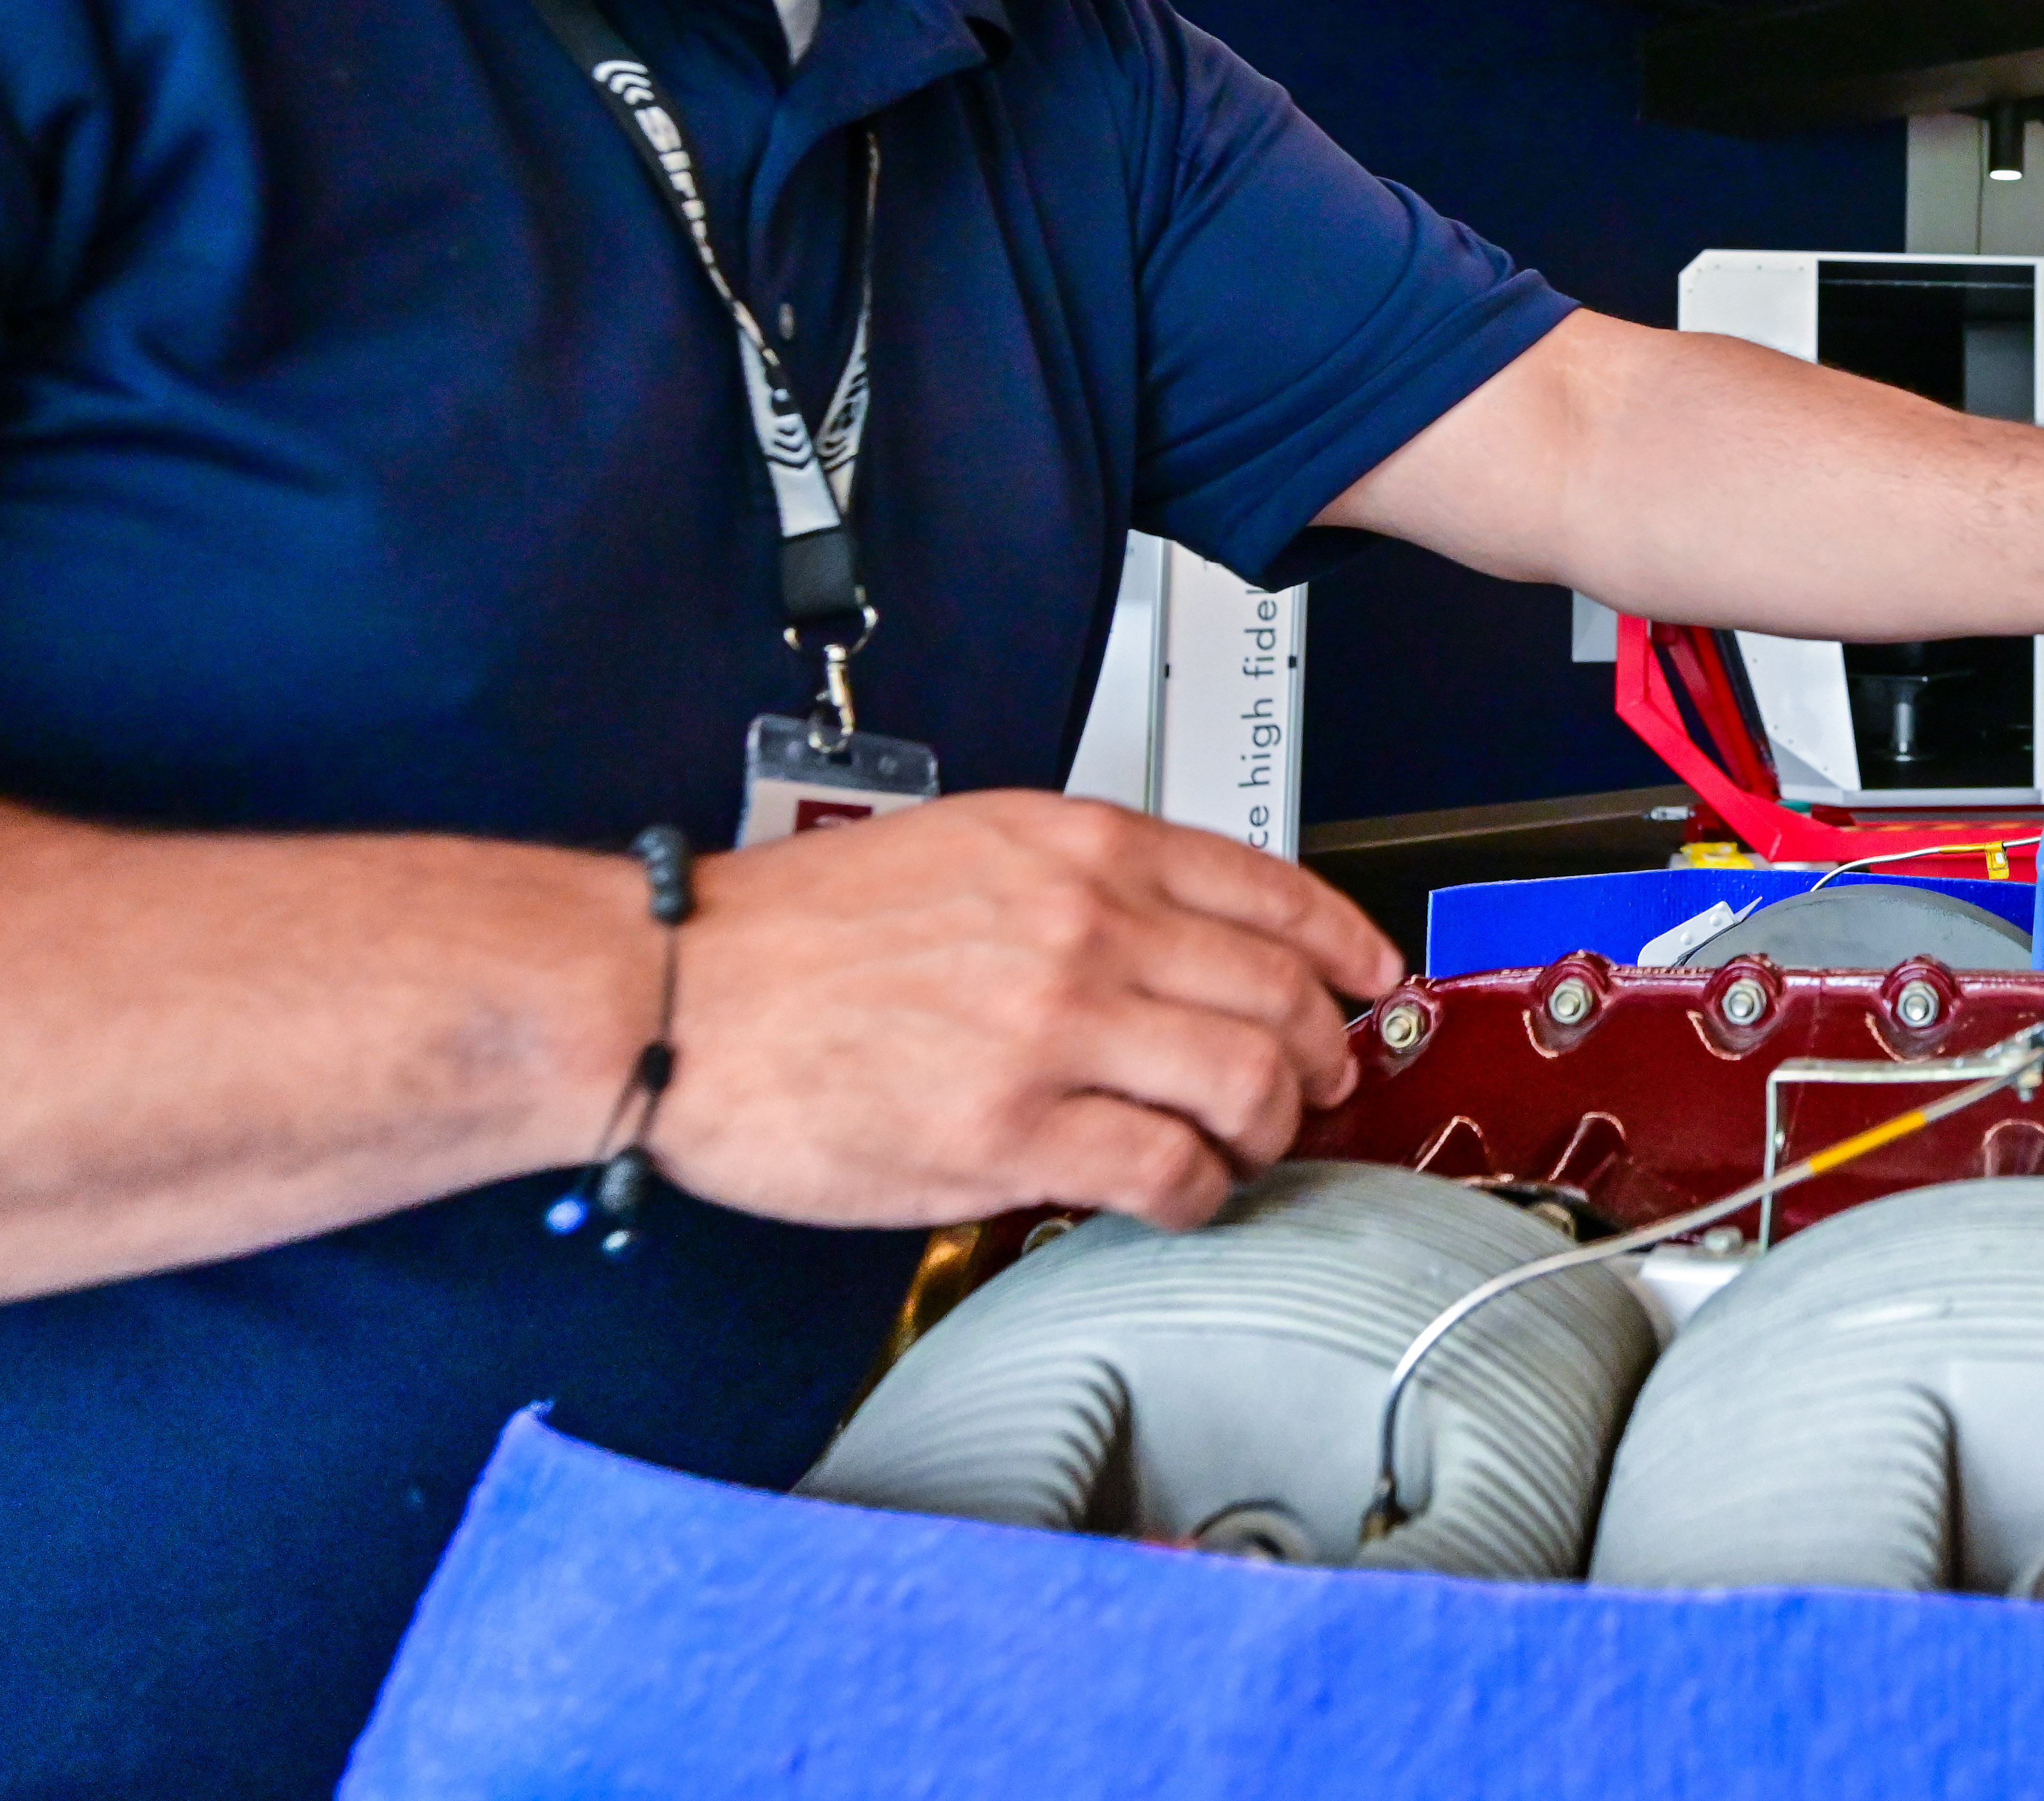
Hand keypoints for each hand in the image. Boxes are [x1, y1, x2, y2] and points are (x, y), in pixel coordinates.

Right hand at [646, 792, 1405, 1233]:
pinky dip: (1195, 1193)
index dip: (1344, 944)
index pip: (1269, 888)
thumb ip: (1079, 886)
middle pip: (1281, 996)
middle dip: (1321, 1053)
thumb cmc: (795, 936)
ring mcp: (1053, 1030)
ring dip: (1268, 1131)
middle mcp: (1083, 927)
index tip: (1372, 979)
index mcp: (1076, 849)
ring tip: (1240, 1149)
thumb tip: (1174, 943)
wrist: (672, 994)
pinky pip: (1168, 1171)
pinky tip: (1171, 1194)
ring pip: (1248, 1085)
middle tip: (1316, 1087)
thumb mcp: (965, 851)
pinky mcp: (1011, 1133)